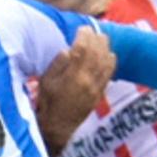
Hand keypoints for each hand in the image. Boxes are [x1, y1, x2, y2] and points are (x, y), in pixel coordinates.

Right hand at [35, 28, 114, 148]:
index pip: (84, 48)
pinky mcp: (100, 92)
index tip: (81, 28)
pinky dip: (110, 60)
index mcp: (73, 76)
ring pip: (107, 60)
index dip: (84, 35)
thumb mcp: (46, 82)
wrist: (57, 128)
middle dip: (95, 37)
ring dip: (105, 47)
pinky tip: (107, 54)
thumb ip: (58, 64)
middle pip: (98, 51)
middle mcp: (88, 80)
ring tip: (99, 39)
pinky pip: (110, 72)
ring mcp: (96, 87)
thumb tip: (69, 50)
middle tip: (90, 31)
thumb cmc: (48, 104)